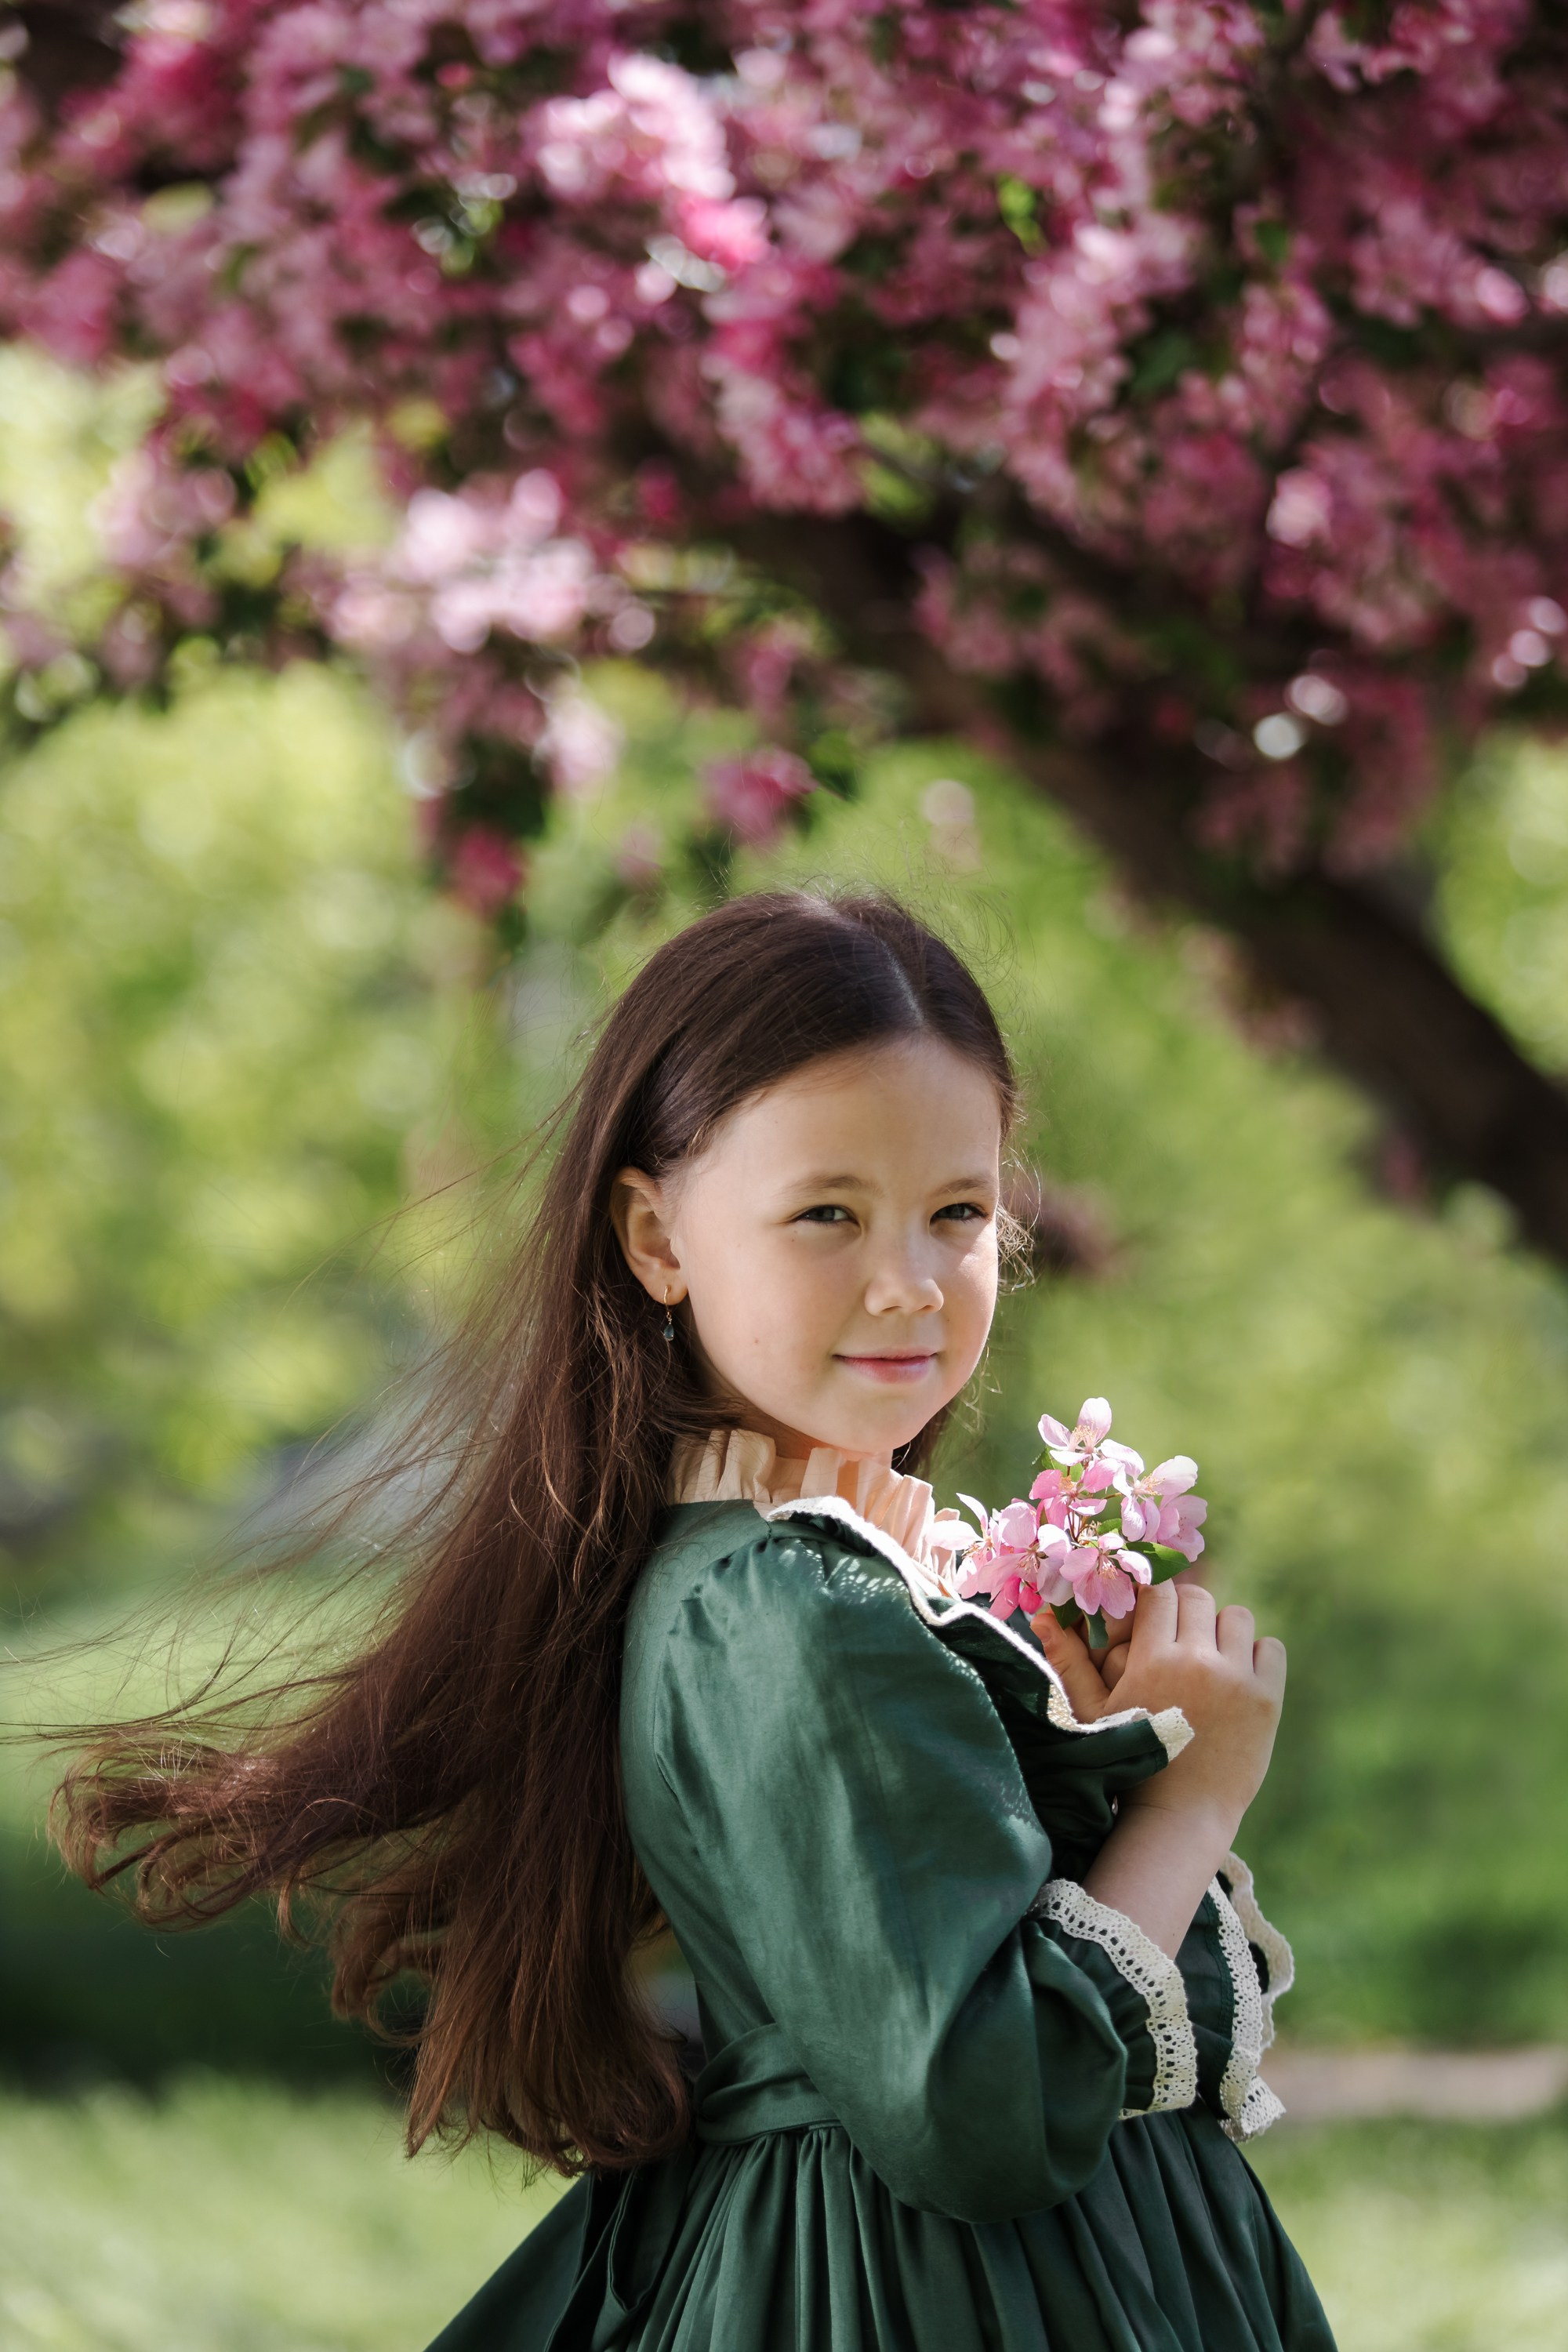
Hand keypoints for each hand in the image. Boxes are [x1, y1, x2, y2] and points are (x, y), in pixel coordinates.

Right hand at [1031, 1579, 1284, 1841]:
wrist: (1182, 1815)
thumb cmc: (1129, 1762)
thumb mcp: (1094, 1712)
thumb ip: (1069, 1661)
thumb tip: (1042, 1618)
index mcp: (1152, 1661)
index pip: (1158, 1591)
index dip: (1155, 1595)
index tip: (1153, 1611)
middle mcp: (1197, 1662)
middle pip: (1198, 1598)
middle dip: (1187, 1612)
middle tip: (1180, 1639)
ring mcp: (1236, 1679)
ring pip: (1237, 1618)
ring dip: (1223, 1632)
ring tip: (1211, 1660)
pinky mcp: (1267, 1699)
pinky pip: (1271, 1648)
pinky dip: (1257, 1656)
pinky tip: (1238, 1678)